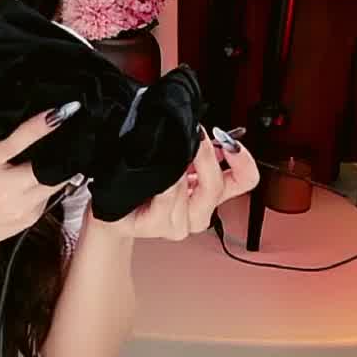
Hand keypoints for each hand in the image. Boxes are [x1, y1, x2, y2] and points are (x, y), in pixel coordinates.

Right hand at [0, 104, 71, 252]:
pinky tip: (38, 179)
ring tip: (60, 153)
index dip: (41, 126)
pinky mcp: (31, 217)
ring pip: (55, 180)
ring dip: (60, 165)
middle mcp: (3, 188)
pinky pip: (50, 194)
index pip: (16, 142)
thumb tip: (4, 110)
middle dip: (61, 147)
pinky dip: (49, 183)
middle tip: (72, 130)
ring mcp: (19, 206)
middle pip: (45, 164)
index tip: (61, 112)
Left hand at [91, 125, 260, 240]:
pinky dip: (164, 185)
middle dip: (206, 156)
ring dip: (178, 170)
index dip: (244, 160)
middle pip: (217, 186)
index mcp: (210, 192)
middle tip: (195, 136)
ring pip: (189, 192)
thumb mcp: (176, 157)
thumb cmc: (143, 180)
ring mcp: (180, 223)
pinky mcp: (158, 226)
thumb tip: (207, 129)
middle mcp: (200, 211)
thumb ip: (197, 147)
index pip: (245, 180)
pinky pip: (167, 200)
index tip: (230, 142)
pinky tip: (156, 175)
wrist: (112, 206)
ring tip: (165, 156)